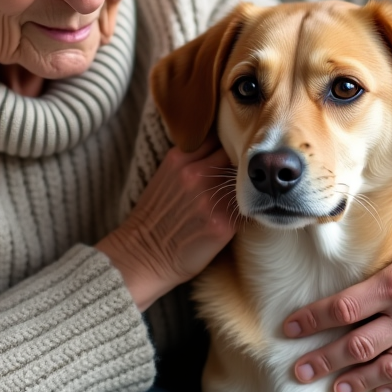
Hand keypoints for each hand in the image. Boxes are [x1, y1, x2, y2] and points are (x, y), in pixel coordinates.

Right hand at [96, 141, 237, 310]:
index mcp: (179, 159)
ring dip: (244, 186)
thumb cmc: (155, 216)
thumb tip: (219, 150)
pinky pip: (246, 208)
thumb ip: (190, 159)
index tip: (229, 152)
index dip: (225, 143)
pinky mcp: (224, 223)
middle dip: (237, 162)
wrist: (145, 254)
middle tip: (241, 174)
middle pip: (233, 154)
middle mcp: (196, 174)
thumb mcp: (165, 175)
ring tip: (243, 195)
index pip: (216, 137)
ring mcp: (211, 198)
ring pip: (243, 180)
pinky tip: (240, 214)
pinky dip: (246, 209)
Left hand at [282, 236, 391, 391]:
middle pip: (355, 345)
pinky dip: (391, 386)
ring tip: (332, 388)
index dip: (312, 319)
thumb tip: (340, 279)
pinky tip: (373, 391)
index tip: (290, 327)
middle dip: (323, 359)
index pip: (343, 308)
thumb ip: (376, 270)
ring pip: (381, 367)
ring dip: (353, 381)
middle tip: (300, 370)